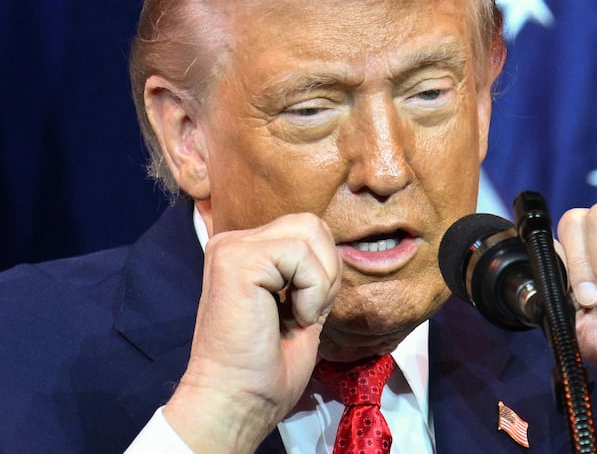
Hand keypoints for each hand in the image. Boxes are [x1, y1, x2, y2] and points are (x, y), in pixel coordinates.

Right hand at [163, 213, 340, 452]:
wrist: (238, 401)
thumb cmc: (267, 366)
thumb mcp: (299, 304)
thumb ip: (309, 270)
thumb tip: (334, 249)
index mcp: (246, 252)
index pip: (307, 231)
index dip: (323, 271)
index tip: (304, 312)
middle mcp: (234, 242)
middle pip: (312, 224)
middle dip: (326, 270)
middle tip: (307, 312)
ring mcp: (232, 247)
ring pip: (310, 231)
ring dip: (320, 281)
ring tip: (299, 315)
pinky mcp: (236, 259)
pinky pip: (300, 253)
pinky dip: (312, 290)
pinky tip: (293, 317)